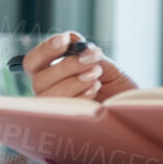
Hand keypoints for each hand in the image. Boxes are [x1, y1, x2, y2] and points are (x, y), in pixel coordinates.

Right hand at [22, 31, 136, 101]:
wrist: (129, 107)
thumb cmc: (115, 86)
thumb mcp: (105, 64)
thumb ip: (86, 53)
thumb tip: (73, 40)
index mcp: (50, 73)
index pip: (33, 62)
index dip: (45, 50)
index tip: (64, 41)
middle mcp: (46, 92)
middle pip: (39, 79)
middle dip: (68, 66)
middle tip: (91, 60)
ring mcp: (54, 109)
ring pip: (50, 95)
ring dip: (75, 82)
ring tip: (96, 75)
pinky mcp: (66, 123)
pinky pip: (63, 110)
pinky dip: (80, 96)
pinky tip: (95, 90)